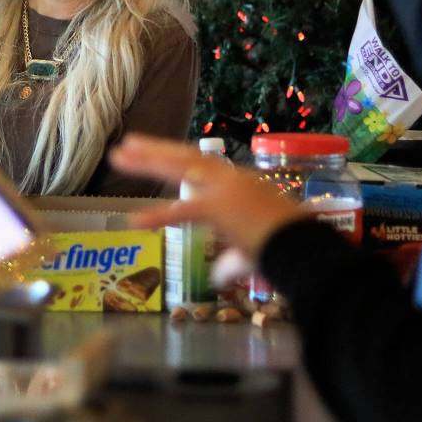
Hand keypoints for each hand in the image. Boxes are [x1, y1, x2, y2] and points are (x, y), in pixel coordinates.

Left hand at [110, 134, 305, 257]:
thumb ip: (230, 262)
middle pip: (185, 157)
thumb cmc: (288, 248)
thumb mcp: (252, 252)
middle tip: (124, 146)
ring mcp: (226, 189)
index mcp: (240, 183)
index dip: (174, 157)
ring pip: (180, 167)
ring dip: (147, 161)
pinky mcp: (221, 208)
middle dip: (153, 151)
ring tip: (118, 156)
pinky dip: (159, 216)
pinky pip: (183, 211)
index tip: (152, 151)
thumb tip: (219, 276)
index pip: (200, 165)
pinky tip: (135, 221)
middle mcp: (232, 179)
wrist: (303, 247)